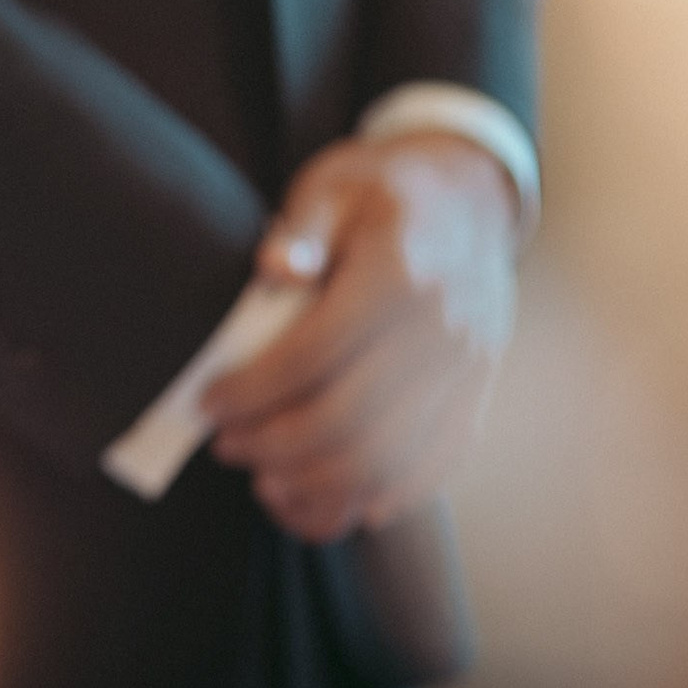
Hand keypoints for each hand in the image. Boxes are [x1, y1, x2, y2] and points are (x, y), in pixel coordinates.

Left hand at [200, 133, 518, 543]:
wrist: (468, 195)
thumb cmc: (380, 189)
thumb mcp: (333, 183)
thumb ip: (302, 225)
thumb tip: (274, 268)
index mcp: (401, 275)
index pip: (315, 353)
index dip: (253, 389)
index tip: (208, 405)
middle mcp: (445, 330)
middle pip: (351, 418)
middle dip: (275, 444)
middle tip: (225, 447)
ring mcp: (469, 368)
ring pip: (393, 456)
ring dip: (322, 485)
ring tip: (266, 483)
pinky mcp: (479, 392)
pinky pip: (438, 463)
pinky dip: (385, 496)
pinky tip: (336, 505)